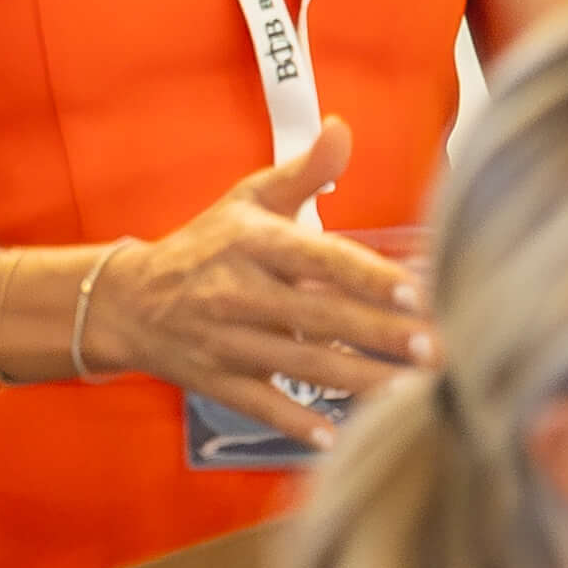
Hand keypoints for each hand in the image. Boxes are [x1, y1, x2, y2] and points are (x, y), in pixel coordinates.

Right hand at [85, 117, 434, 447]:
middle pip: (322, 319)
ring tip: (415, 391)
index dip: (367, 276)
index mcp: (253, 243)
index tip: (415, 292)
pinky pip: (263, 406)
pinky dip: (298, 424)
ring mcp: (228, 342)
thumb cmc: (205, 246)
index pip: (319, 260)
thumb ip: (303, 172)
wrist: (128, 301)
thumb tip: (342, 128)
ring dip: (361, 382)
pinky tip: (339, 438)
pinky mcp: (219, 381)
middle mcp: (240, 293)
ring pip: (304, 367)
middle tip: (438, 349)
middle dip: (382, 336)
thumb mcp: (247, 200)